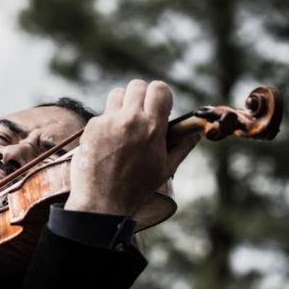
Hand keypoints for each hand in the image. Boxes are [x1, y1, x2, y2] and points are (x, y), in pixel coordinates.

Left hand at [65, 79, 200, 214]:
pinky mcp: (91, 128)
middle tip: (141, 115)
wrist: (102, 203)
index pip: (159, 89)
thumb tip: (197, 131)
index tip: (159, 108)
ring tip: (125, 125)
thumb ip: (183, 145)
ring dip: (122, 105)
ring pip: (117, 94)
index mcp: (152, 127)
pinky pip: (102, 114)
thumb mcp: (166, 168)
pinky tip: (108, 142)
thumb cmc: (136, 188)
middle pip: (137, 86)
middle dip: (141, 97)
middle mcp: (130, 120)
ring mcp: (108, 122)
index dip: (161, 96)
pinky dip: (107, 122)